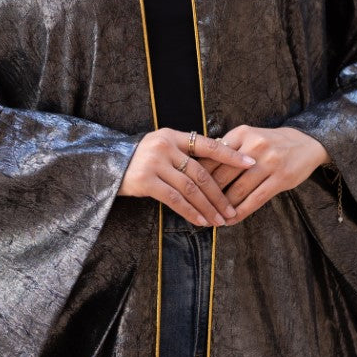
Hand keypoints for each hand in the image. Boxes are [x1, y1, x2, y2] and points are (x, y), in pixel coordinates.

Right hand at [118, 128, 255, 226]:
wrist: (105, 166)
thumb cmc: (138, 160)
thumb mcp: (160, 149)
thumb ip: (183, 154)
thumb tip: (215, 166)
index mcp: (172, 135)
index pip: (207, 144)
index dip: (230, 155)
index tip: (250, 163)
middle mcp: (164, 146)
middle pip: (201, 172)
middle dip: (219, 194)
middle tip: (232, 210)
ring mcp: (154, 162)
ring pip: (190, 188)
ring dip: (207, 207)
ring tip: (219, 220)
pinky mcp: (145, 180)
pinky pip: (174, 198)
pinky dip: (190, 211)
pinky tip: (200, 220)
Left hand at [202, 126, 328, 224]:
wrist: (305, 142)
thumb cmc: (270, 143)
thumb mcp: (248, 136)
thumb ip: (227, 149)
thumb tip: (198, 169)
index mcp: (241, 134)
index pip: (212, 157)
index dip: (198, 176)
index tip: (187, 190)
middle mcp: (254, 146)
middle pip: (222, 175)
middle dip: (207, 195)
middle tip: (195, 209)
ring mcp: (269, 163)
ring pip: (238, 190)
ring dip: (222, 208)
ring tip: (212, 218)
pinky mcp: (281, 178)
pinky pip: (255, 199)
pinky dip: (240, 212)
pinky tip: (231, 220)